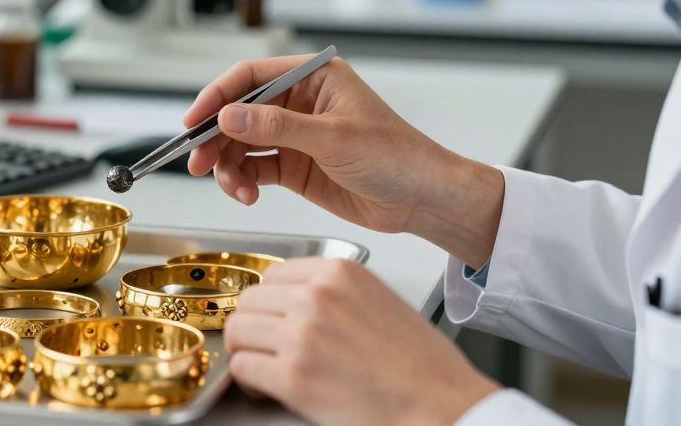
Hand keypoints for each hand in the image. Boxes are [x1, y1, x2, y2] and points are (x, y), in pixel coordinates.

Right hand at [184, 55, 504, 264]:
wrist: (423, 200)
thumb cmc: (397, 156)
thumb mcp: (333, 138)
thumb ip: (277, 127)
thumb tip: (229, 116)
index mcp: (312, 77)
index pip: (250, 77)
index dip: (217, 96)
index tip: (194, 120)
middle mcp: (299, 102)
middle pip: (238, 113)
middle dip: (216, 138)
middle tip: (199, 161)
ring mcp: (295, 135)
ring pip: (241, 143)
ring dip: (228, 165)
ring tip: (232, 187)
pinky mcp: (295, 165)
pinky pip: (254, 168)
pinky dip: (243, 181)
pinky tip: (247, 194)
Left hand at [225, 258, 499, 425]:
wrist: (442, 406)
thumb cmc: (422, 365)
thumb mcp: (378, 300)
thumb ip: (333, 293)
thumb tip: (293, 300)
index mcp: (339, 273)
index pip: (273, 274)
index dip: (269, 301)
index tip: (272, 318)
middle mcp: (317, 296)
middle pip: (249, 300)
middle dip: (254, 326)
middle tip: (266, 347)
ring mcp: (302, 334)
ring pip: (238, 330)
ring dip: (247, 351)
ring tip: (266, 367)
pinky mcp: (294, 375)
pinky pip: (243, 366)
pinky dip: (248, 379)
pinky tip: (268, 387)